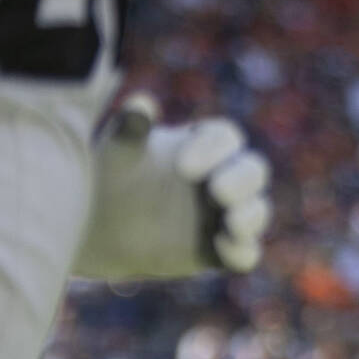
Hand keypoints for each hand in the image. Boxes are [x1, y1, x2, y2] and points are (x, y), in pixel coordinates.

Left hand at [75, 92, 271, 278]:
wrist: (100, 226)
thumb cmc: (112, 178)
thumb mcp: (117, 153)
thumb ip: (130, 129)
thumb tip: (141, 104)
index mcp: (203, 145)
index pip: (226, 138)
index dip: (213, 150)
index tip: (183, 167)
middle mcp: (222, 176)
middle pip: (254, 172)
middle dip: (242, 181)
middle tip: (217, 191)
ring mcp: (225, 215)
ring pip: (257, 211)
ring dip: (250, 216)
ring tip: (231, 222)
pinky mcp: (221, 250)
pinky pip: (246, 253)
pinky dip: (241, 252)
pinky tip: (221, 247)